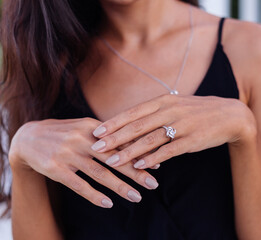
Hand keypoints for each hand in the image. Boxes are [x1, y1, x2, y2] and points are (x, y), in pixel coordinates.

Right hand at [9, 118, 158, 207]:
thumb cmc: (66, 133)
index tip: (157, 164)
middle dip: (136, 172)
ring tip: (136, 197)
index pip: (121, 142)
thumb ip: (108, 136)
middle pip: (114, 158)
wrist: (29, 137)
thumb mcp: (86, 128)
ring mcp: (68, 154)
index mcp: (93, 127)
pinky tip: (108, 204)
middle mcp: (82, 139)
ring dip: (120, 187)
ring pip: (99, 173)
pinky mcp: (56, 168)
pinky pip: (78, 185)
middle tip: (153, 184)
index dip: (140, 153)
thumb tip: (135, 146)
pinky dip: (94, 195)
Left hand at [90, 94, 255, 168]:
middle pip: (137, 126)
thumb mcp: (176, 105)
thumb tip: (129, 123)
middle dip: (114, 138)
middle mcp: (170, 110)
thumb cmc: (198, 111)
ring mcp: (181, 125)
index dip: (113, 123)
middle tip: (96, 148)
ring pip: (149, 139)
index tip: (95, 132)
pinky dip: (153, 158)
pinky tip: (139, 165)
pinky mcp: (191, 140)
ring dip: (129, 151)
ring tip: (112, 161)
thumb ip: (154, 112)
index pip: (133, 112)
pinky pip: (168, 150)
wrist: (229, 115)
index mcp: (164, 100)